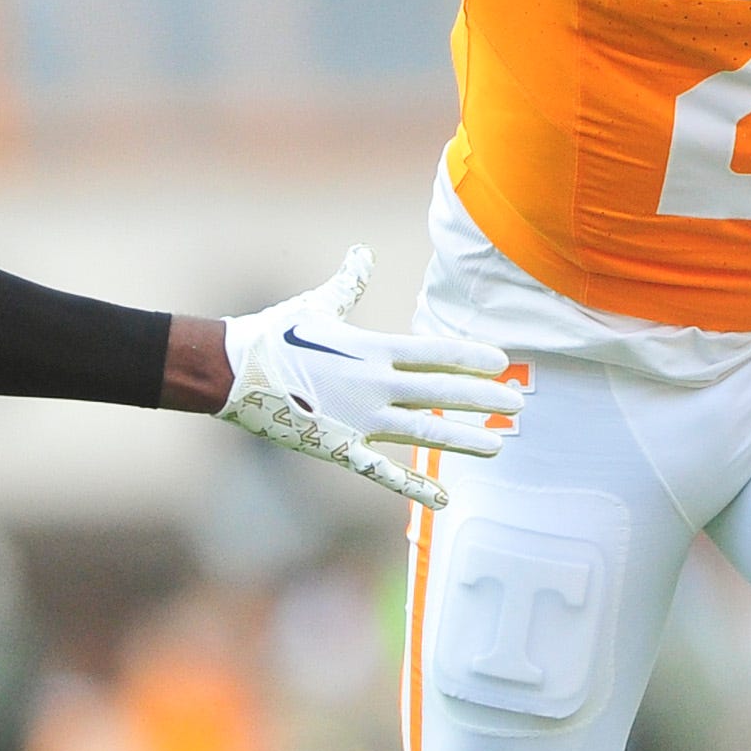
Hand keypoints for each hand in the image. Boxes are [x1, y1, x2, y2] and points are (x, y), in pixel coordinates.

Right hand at [218, 247, 523, 510]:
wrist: (232, 372)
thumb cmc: (273, 334)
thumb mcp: (317, 305)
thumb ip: (349, 283)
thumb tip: (363, 252)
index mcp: (371, 348)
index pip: (434, 352)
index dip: (470, 358)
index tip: (502, 362)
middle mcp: (373, 385)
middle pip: (440, 393)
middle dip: (482, 400)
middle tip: (517, 406)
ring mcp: (359, 420)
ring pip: (423, 432)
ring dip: (464, 439)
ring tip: (498, 446)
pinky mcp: (340, 448)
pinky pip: (385, 472)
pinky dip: (416, 486)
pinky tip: (445, 498)